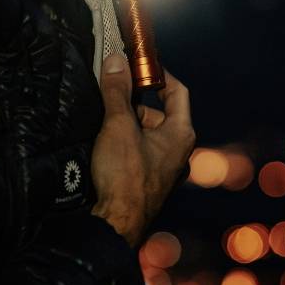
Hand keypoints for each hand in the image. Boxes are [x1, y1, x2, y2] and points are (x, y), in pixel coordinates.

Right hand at [88, 53, 194, 248]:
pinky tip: (105, 143)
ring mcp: (164, 169)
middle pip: (158, 113)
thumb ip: (117, 91)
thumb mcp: (119, 125)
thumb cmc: (125, 175)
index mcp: (180, 134)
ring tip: (103, 119)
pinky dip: (124, 141)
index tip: (139, 64)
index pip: (177, 92)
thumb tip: (116, 61)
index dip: (159, 74)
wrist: (116, 224)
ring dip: (126, 123)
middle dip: (133, 101)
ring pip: (146, 133)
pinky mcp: (148, 182)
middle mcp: (178, 152)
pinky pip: (139, 151)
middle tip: (110, 93)